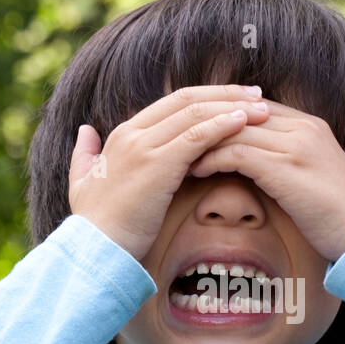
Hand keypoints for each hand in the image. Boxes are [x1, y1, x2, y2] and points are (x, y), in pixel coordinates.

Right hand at [68, 84, 269, 259]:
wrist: (95, 250)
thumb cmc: (96, 225)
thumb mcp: (82, 182)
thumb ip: (85, 154)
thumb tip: (85, 131)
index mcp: (123, 134)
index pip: (172, 102)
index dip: (206, 96)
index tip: (234, 97)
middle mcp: (133, 133)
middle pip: (187, 99)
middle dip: (225, 93)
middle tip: (256, 94)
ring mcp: (145, 147)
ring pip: (195, 113)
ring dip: (232, 107)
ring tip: (262, 108)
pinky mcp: (158, 165)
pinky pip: (197, 136)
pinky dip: (222, 125)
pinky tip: (244, 123)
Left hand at [186, 99, 344, 261]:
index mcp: (313, 125)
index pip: (259, 109)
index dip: (227, 120)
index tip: (200, 134)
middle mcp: (302, 128)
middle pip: (241, 114)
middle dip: (208, 126)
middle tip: (180, 141)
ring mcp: (292, 145)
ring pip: (234, 131)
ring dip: (203, 143)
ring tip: (180, 157)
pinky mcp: (281, 167)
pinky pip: (235, 153)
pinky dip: (211, 160)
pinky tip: (194, 172)